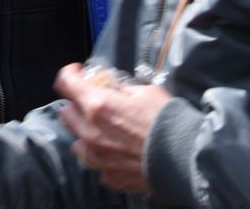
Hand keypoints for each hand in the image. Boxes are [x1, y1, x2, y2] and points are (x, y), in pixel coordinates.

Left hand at [55, 62, 172, 195]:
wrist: (184, 158)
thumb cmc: (166, 120)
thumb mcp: (145, 91)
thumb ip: (121, 89)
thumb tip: (112, 87)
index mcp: (97, 105)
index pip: (65, 82)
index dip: (70, 73)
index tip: (78, 73)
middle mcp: (89, 132)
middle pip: (66, 112)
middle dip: (77, 104)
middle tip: (95, 102)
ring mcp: (96, 157)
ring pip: (76, 141)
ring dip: (86, 132)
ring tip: (106, 130)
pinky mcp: (107, 175)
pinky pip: (95, 162)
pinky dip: (102, 155)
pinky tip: (118, 151)